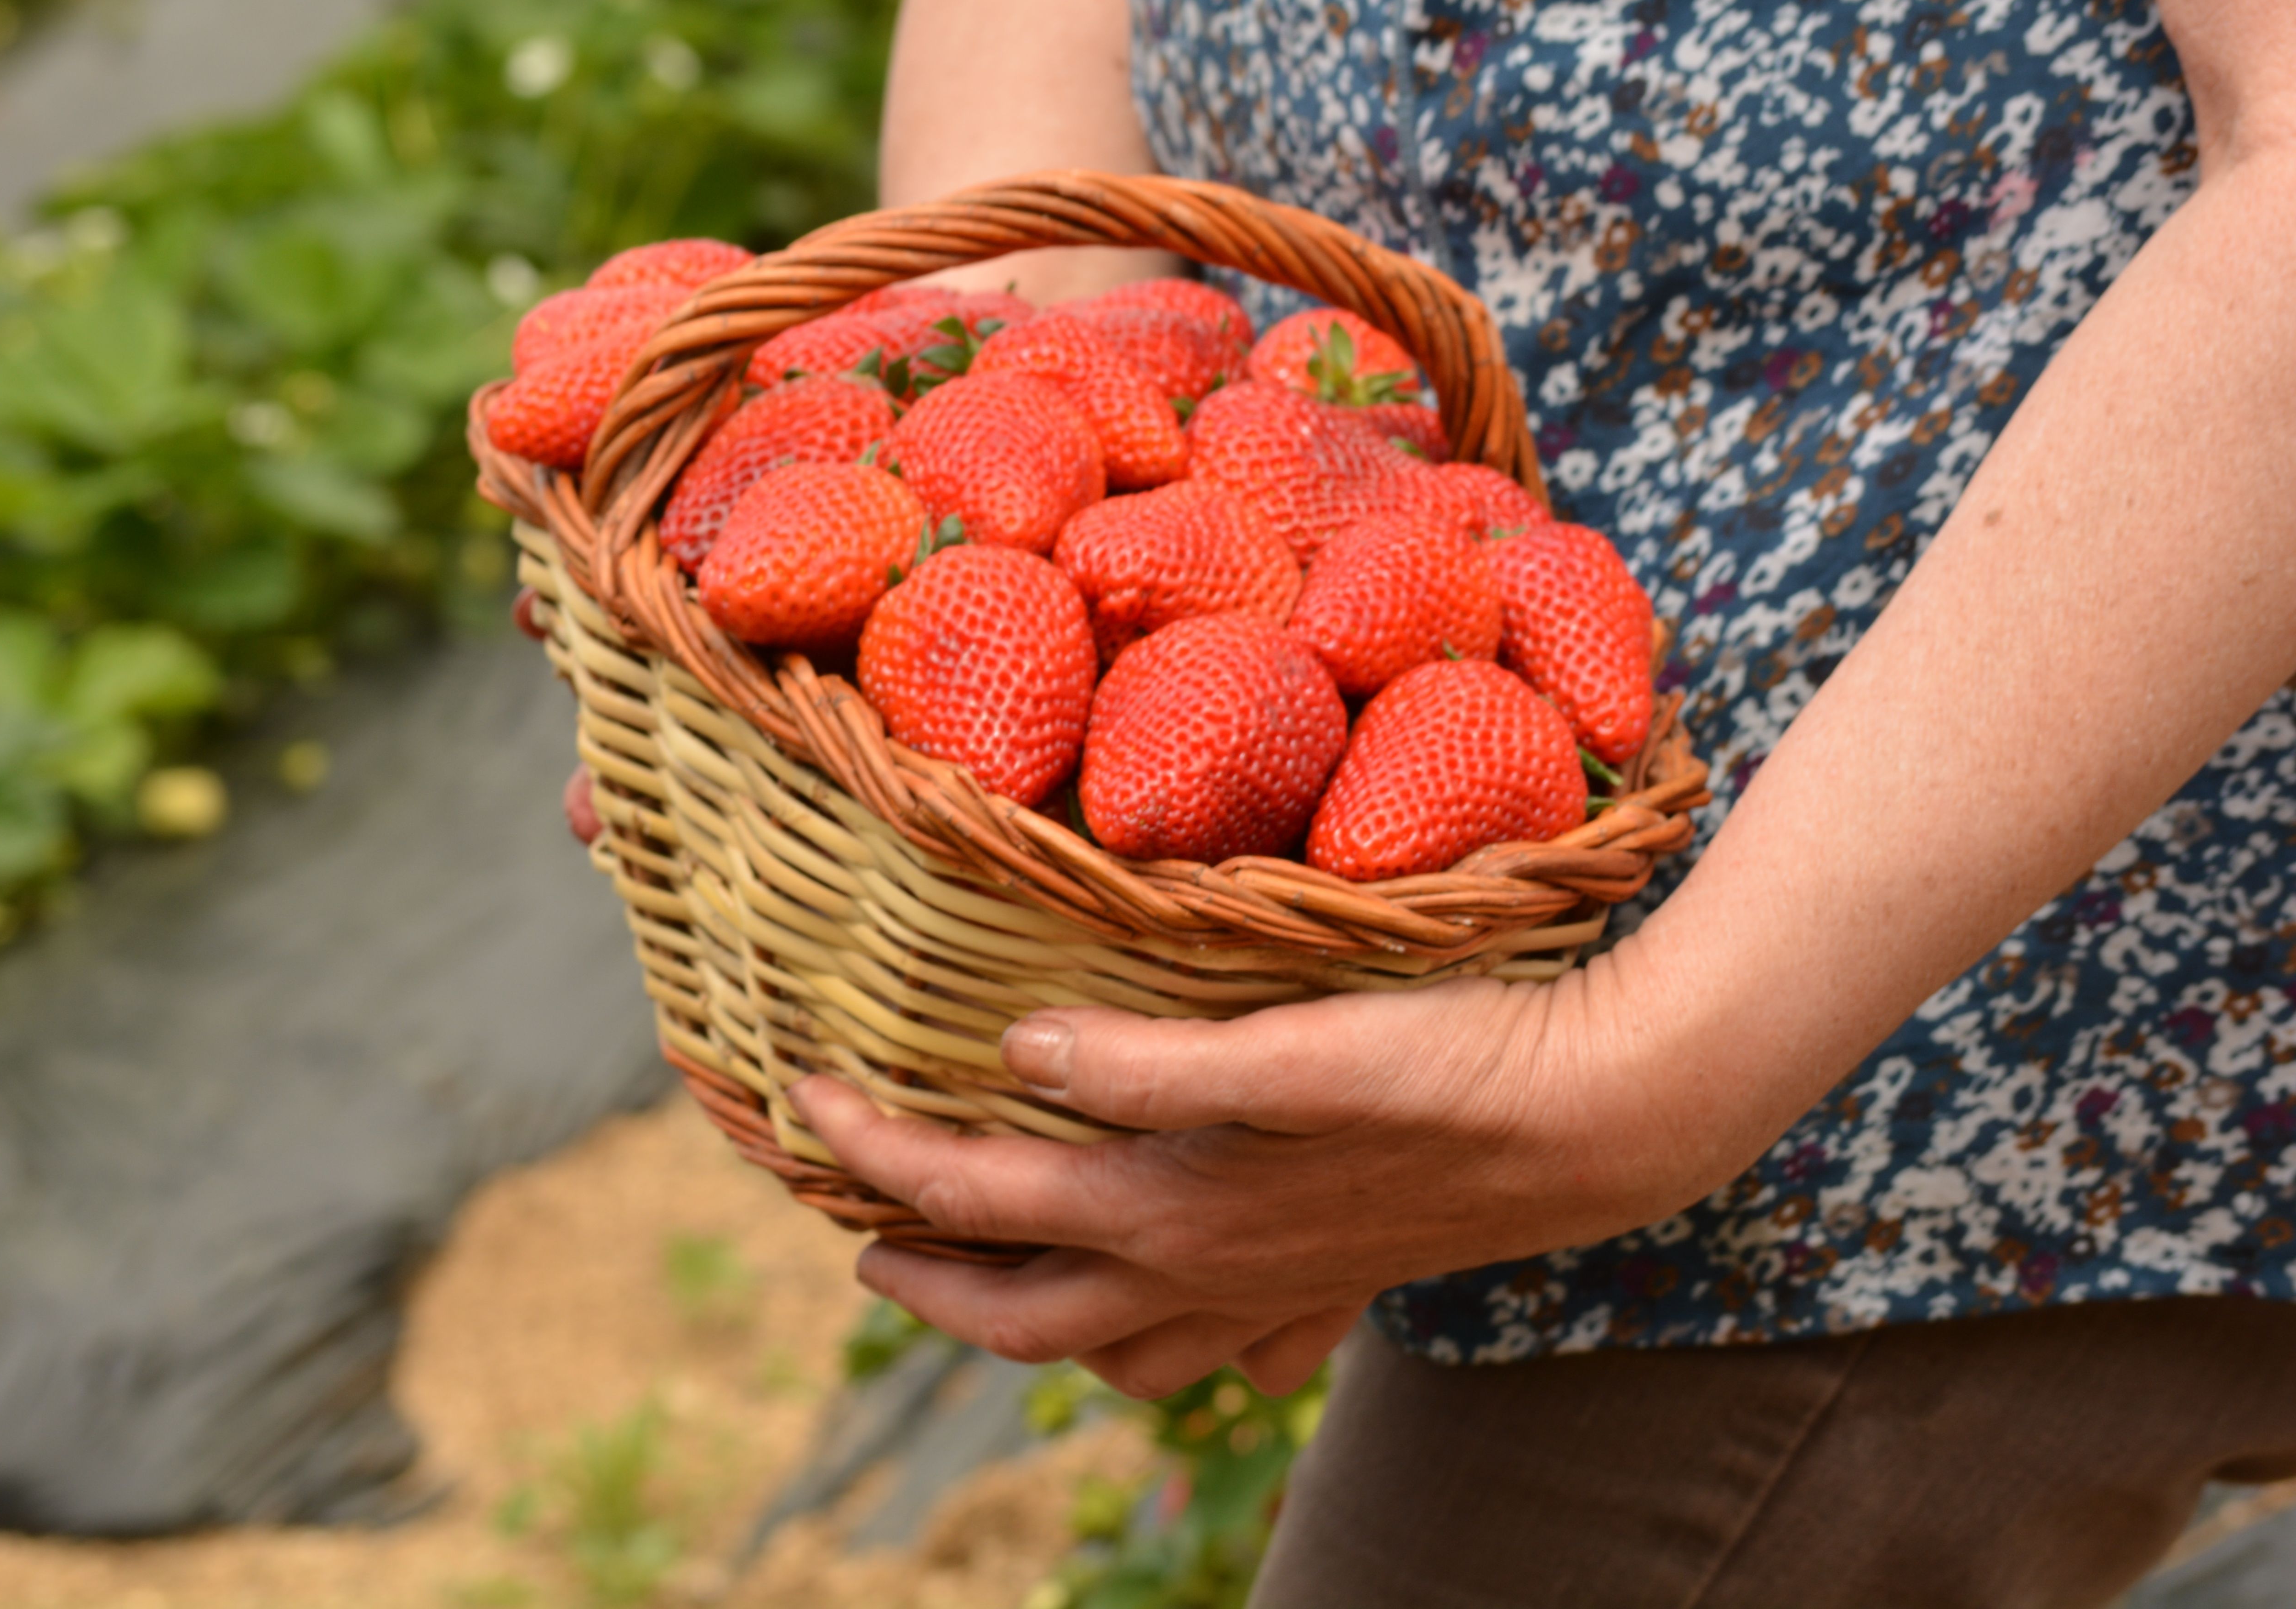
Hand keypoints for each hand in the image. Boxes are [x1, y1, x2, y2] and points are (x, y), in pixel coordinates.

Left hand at [791, 944, 1781, 1399]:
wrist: (1601, 1121)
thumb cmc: (1450, 1067)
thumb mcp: (1296, 1051)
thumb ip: (1150, 1066)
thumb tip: (1016, 1055)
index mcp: (1172, 1209)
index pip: (973, 1194)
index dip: (871, 1153)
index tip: (800, 1099)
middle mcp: (1206, 1273)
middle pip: (1017, 1314)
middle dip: (917, 1277)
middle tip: (853, 1232)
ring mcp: (1271, 1294)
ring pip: (1113, 1350)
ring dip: (1028, 1316)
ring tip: (984, 1266)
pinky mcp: (1331, 1283)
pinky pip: (1218, 1350)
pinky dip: (1160, 1339)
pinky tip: (1162, 1299)